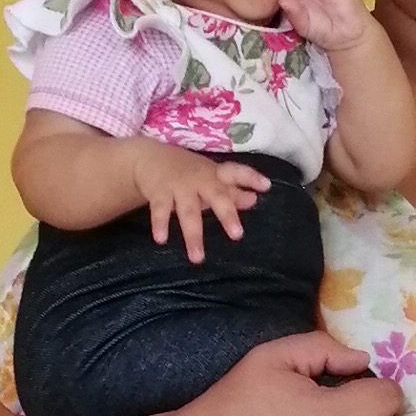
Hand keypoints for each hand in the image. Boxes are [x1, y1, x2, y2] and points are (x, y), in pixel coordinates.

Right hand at [135, 143, 266, 264]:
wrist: (149, 157)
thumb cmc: (187, 171)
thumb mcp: (210, 177)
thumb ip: (232, 191)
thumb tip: (254, 200)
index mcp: (215, 174)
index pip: (236, 172)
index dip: (251, 178)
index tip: (266, 186)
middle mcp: (200, 179)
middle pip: (216, 196)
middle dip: (226, 214)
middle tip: (237, 235)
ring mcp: (179, 186)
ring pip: (188, 212)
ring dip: (193, 235)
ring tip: (197, 258)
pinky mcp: (159, 192)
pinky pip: (160, 210)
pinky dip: (160, 224)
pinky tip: (161, 239)